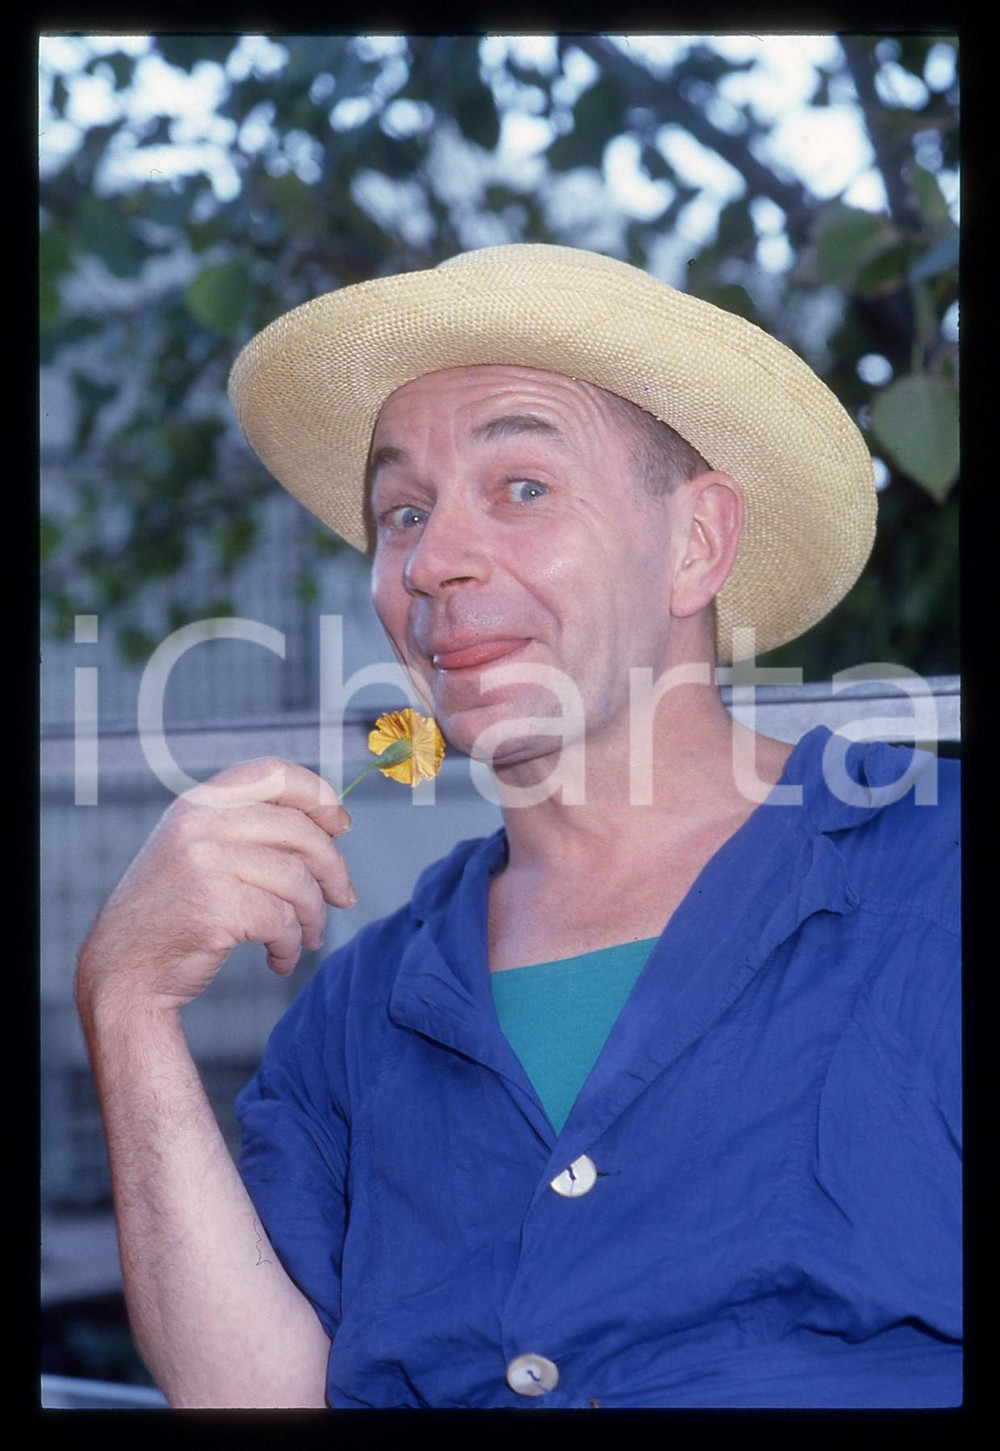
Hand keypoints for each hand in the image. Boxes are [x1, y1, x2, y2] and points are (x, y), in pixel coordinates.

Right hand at [76, 757, 354, 1014]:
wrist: (123, 972)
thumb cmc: (173, 913)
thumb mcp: (199, 849)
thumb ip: (249, 827)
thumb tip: (330, 825)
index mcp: (200, 801)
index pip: (275, 773)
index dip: (319, 796)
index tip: (342, 826)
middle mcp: (200, 822)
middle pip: (300, 832)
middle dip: (333, 869)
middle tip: (343, 898)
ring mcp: (206, 861)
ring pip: (298, 881)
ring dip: (314, 916)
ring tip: (308, 938)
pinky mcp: (216, 904)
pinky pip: (282, 921)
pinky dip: (290, 946)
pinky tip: (279, 959)